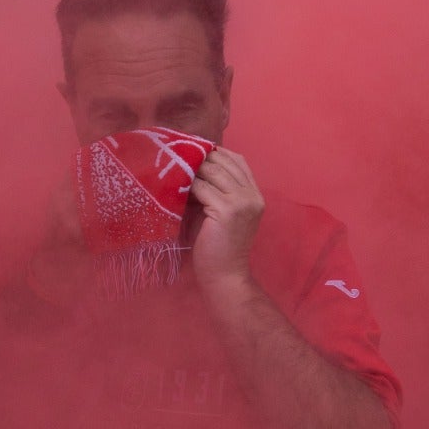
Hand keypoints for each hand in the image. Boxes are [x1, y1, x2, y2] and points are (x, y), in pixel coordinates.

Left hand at [188, 146, 263, 293]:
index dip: (215, 153)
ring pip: (213, 170)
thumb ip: (214, 188)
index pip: (237, 160)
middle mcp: (252, 195)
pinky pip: (202, 187)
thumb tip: (190, 163)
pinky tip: (175, 188)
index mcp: (255, 194)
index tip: (191, 152)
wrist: (224, 275)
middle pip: (225, 161)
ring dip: (191, 169)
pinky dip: (186, 185)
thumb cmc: (216, 246)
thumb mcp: (219, 210)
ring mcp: (243, 201)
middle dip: (200, 157)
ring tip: (174, 170)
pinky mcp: (228, 210)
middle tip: (177, 157)